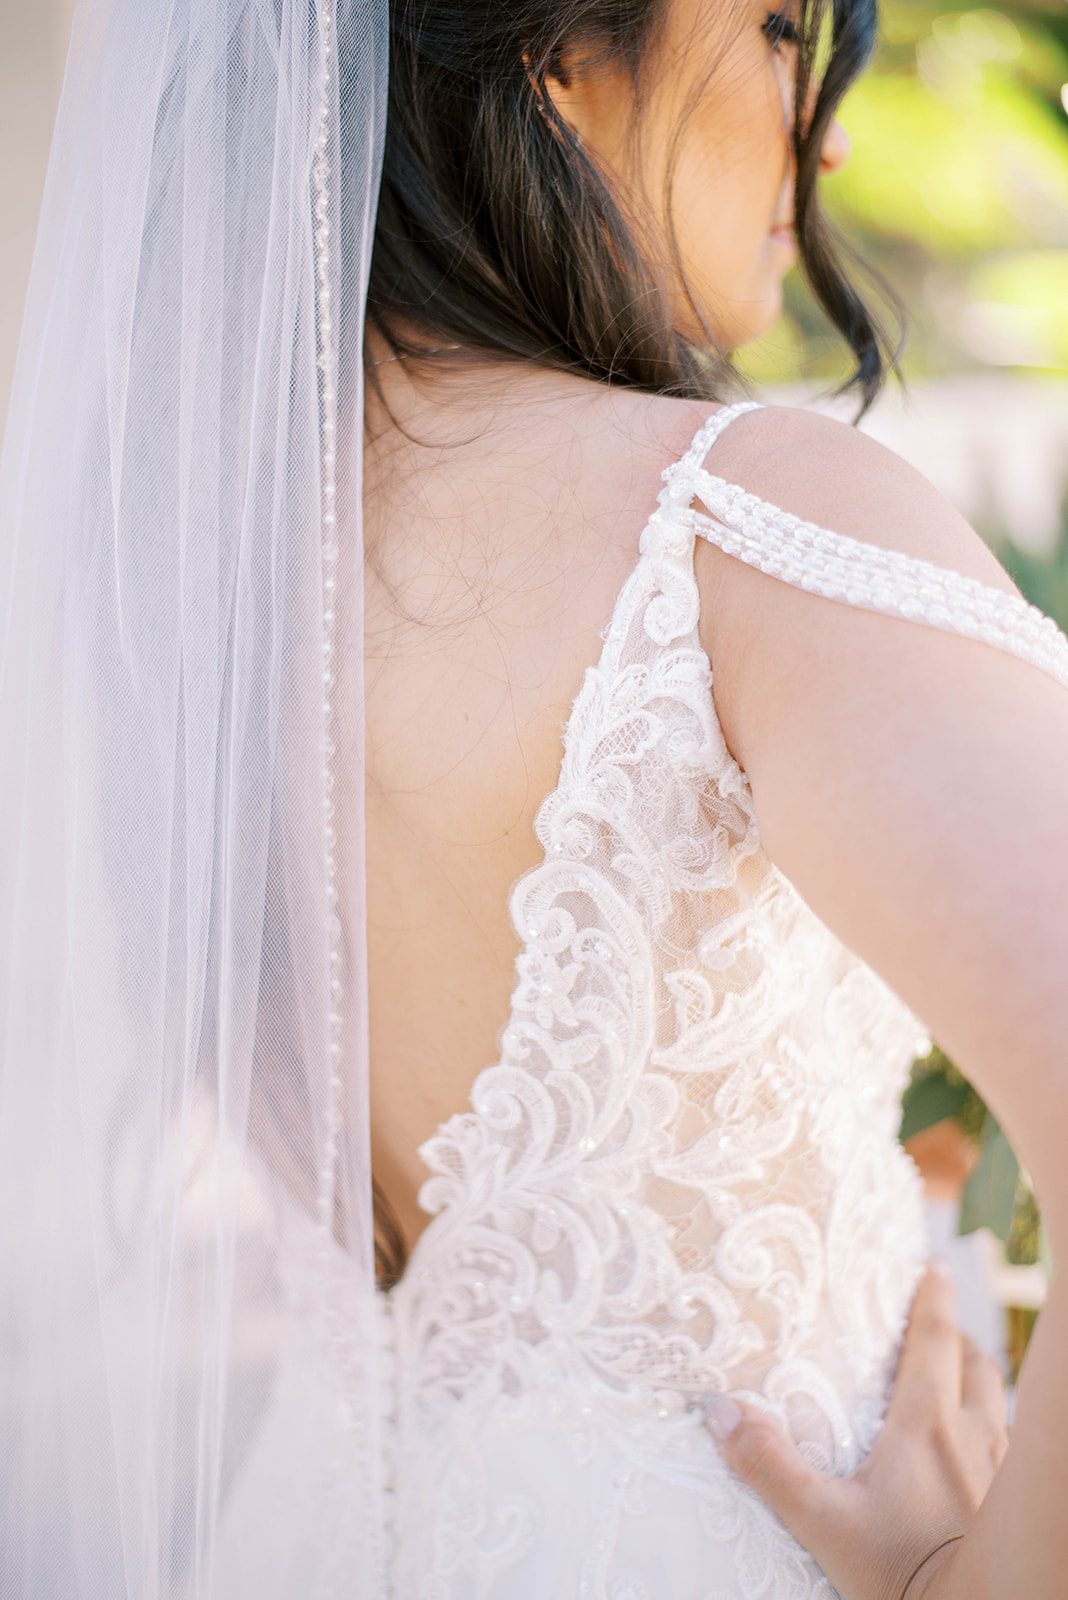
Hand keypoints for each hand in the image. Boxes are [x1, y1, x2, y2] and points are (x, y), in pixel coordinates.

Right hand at [701, 1260, 1009, 1599]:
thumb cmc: (902, 1571)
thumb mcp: (824, 1520)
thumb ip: (770, 1465)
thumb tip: (720, 1411)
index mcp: (926, 1425)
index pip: (933, 1340)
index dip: (932, 1298)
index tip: (931, 1265)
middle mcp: (973, 1435)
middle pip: (976, 1363)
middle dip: (957, 1337)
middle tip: (938, 1325)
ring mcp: (1000, 1469)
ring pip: (998, 1402)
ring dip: (978, 1380)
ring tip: (958, 1380)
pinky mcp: (1013, 1503)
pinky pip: (1012, 1445)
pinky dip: (995, 1428)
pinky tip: (978, 1452)